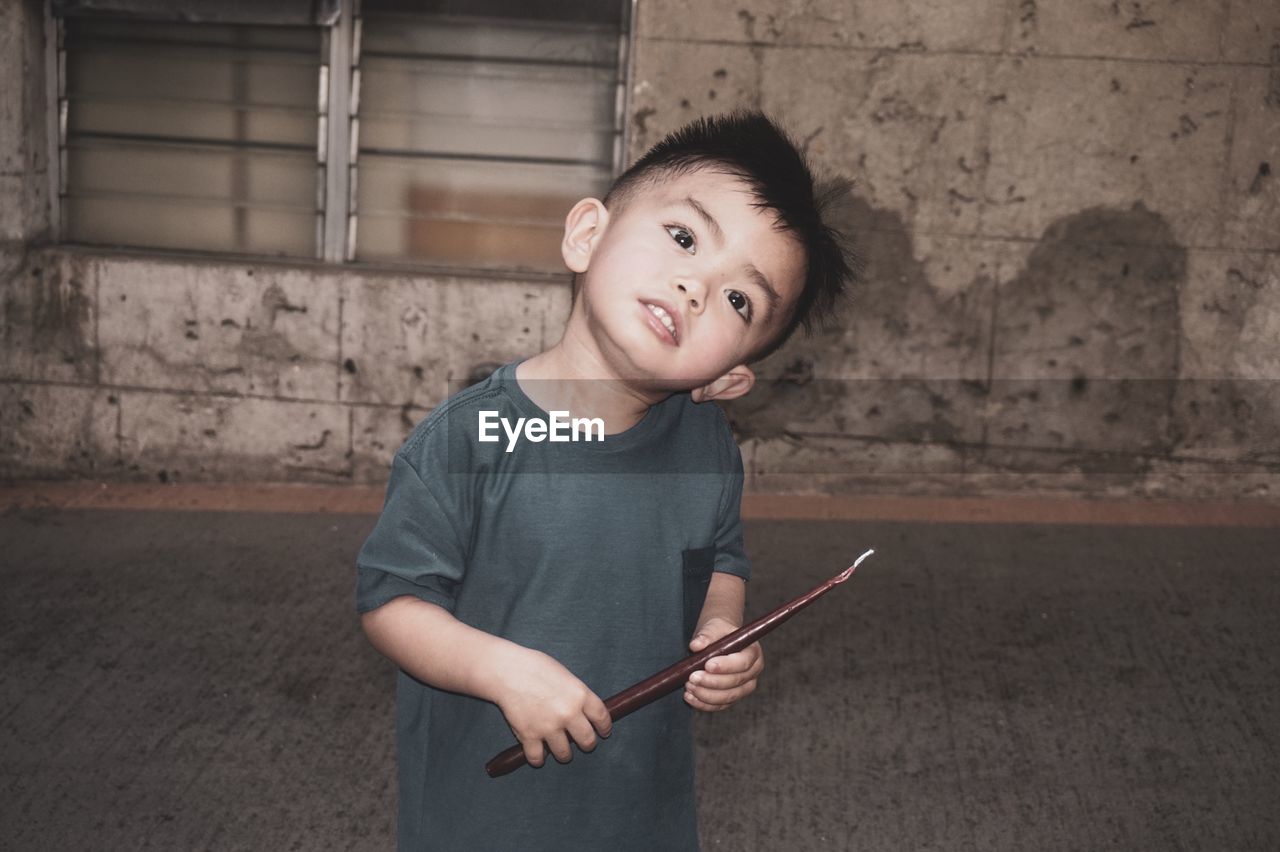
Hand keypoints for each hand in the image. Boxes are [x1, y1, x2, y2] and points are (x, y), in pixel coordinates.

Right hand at [491, 646, 611, 767]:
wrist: (507, 670)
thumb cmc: (536, 668)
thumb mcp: (566, 676)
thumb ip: (577, 696)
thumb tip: (585, 714)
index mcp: (580, 695)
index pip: (602, 718)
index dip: (605, 728)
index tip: (603, 732)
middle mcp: (568, 713)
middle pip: (587, 741)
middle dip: (586, 744)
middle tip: (582, 742)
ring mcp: (549, 726)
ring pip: (564, 754)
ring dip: (563, 753)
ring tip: (558, 747)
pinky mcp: (529, 736)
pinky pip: (538, 758)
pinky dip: (538, 758)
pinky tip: (538, 752)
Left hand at [684, 616, 763, 711]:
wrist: (718, 640)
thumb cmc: (718, 632)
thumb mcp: (713, 627)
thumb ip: (706, 635)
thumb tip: (696, 645)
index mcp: (753, 652)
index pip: (743, 663)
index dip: (726, 666)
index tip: (707, 665)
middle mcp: (753, 672)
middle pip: (735, 682)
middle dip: (712, 682)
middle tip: (692, 677)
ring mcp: (744, 687)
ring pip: (728, 697)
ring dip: (706, 695)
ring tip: (689, 686)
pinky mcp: (733, 698)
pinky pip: (720, 705)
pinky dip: (704, 704)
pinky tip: (690, 697)